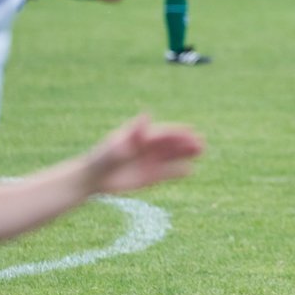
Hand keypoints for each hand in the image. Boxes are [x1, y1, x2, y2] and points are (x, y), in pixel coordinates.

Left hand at [83, 114, 203, 194]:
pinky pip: (168, 173)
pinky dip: (179, 171)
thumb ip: (133, 132)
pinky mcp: (150, 177)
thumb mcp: (116, 144)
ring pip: (173, 157)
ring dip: (186, 154)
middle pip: (171, 144)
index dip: (178, 131)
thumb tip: (146, 115)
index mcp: (141, 137)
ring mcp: (151, 162)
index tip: (191, 130)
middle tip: (201, 142)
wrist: (92, 179)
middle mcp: (149, 148)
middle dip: (186, 142)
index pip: (163, 133)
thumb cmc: (101, 158)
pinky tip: (191, 170)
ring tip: (201, 152)